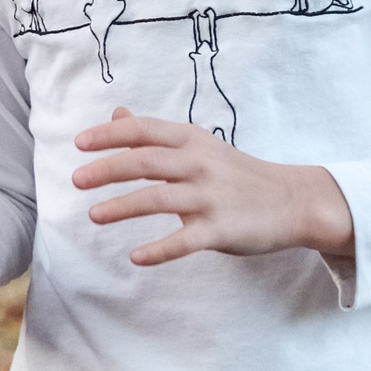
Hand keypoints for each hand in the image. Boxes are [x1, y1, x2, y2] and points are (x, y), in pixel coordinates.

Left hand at [72, 107, 353, 267]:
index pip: (144, 131)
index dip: (110, 135)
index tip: (79, 143)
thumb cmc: (236, 173)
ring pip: (159, 198)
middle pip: (146, 161)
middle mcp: (199, 164)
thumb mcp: (198, 145)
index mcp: (191, 141)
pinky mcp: (222, 229)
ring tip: (93, 215)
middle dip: (108, 168)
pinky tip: (135, 257)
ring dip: (123, 207)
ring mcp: (211, 197)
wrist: (294, 201)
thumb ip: (155, 134)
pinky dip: (159, 250)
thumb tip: (117, 113)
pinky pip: (185, 240)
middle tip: (76, 180)